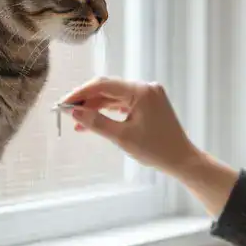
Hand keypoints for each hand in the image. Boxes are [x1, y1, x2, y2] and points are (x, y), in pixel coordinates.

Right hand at [60, 77, 201, 176]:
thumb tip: (73, 112)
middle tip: (66, 112)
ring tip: (76, 122)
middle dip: (86, 100)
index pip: (103, 85)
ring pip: (114, 96)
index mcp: (141, 91)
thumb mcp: (122, 137)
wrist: (182, 160)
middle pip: (108, 88)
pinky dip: (109, 111)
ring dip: (95, 107)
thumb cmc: (155, 150)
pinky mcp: (149, 103)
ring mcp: (148, 94)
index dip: (80, 94)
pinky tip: (93, 121)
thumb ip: (96, 122)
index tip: (63, 104)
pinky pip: (123, 103)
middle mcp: (145, 87)